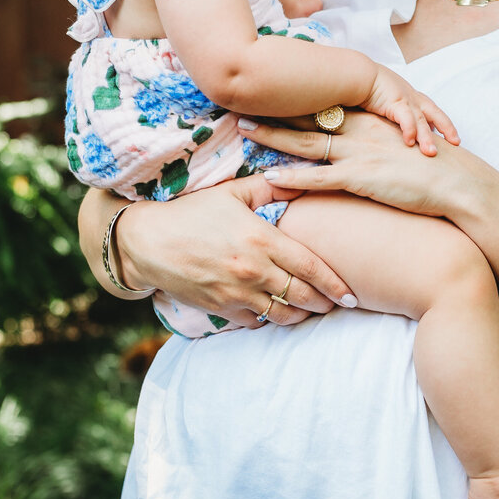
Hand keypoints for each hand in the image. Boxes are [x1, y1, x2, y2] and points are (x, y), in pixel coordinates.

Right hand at [114, 176, 356, 326]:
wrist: (146, 240)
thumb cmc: (191, 212)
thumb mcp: (232, 193)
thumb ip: (270, 187)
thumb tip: (300, 177)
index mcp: (262, 239)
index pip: (311, 267)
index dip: (335, 284)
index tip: (352, 294)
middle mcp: (253, 270)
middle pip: (303, 295)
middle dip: (325, 303)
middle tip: (338, 304)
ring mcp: (237, 293)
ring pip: (283, 314)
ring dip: (301, 315)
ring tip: (311, 310)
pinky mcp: (221, 308)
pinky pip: (255, 321)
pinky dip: (268, 319)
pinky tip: (276, 312)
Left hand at [240, 111, 483, 218]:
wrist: (458, 183)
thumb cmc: (436, 167)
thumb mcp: (406, 143)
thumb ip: (382, 139)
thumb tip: (366, 142)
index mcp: (370, 119)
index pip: (326, 105)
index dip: (296, 99)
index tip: (270, 91)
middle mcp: (360, 130)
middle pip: (308, 117)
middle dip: (274, 109)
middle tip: (242, 100)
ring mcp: (359, 152)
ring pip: (306, 142)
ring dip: (273, 136)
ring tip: (243, 129)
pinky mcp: (362, 176)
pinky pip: (319, 178)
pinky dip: (293, 177)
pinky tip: (269, 176)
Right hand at [361, 66, 459, 156]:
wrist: (356, 73)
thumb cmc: (365, 85)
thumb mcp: (382, 99)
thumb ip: (389, 111)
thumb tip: (389, 124)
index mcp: (409, 95)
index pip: (429, 109)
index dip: (440, 121)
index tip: (448, 135)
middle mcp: (411, 97)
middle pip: (435, 113)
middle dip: (447, 127)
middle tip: (456, 142)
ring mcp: (404, 99)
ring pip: (421, 120)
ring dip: (427, 137)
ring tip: (431, 153)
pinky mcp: (394, 102)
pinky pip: (406, 118)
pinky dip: (409, 130)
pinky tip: (409, 143)